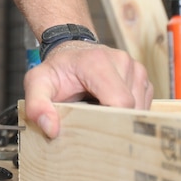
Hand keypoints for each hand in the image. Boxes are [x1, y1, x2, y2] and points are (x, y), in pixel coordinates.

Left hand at [23, 41, 152, 138]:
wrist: (71, 52)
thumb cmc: (57, 70)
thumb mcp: (37, 83)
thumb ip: (36, 105)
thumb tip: (51, 128)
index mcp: (98, 62)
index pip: (120, 102)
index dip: (108, 121)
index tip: (91, 127)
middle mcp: (122, 62)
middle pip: (130, 109)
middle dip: (113, 122)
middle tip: (91, 121)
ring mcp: (136, 69)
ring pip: (139, 110)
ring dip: (120, 118)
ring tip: (98, 110)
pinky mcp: (144, 80)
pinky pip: (143, 107)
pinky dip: (127, 114)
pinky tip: (109, 107)